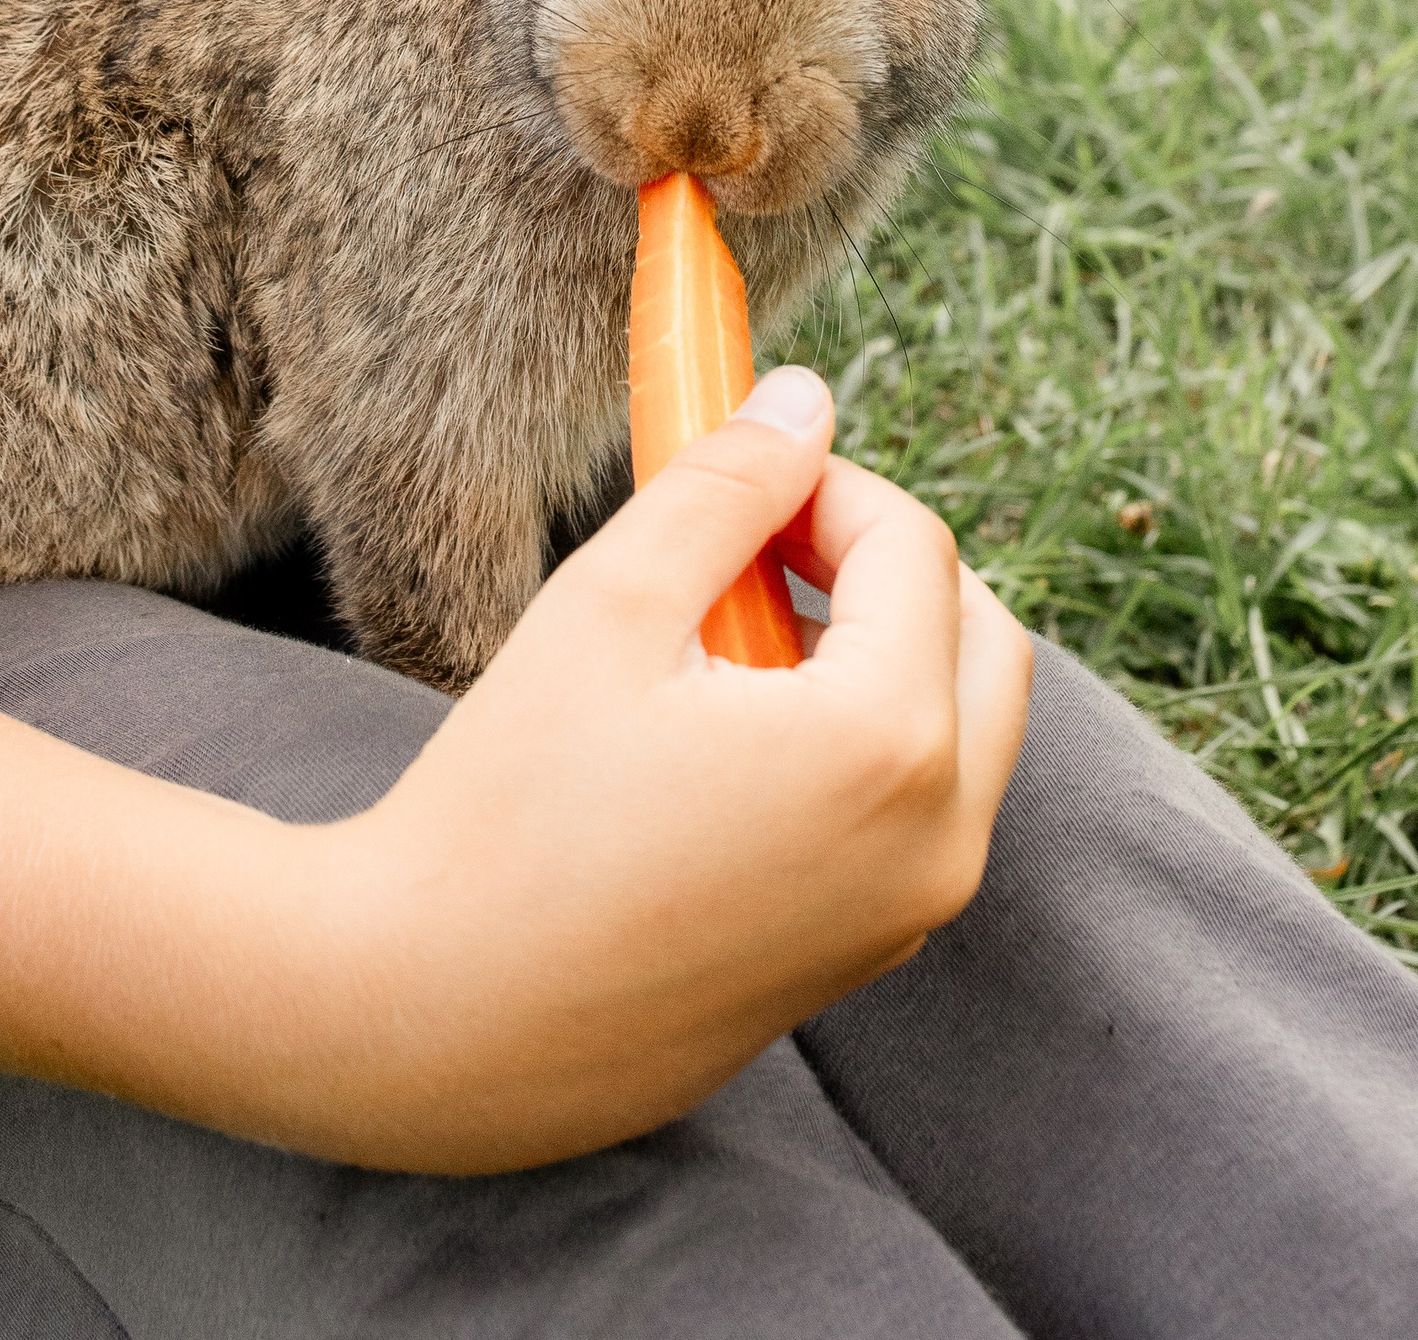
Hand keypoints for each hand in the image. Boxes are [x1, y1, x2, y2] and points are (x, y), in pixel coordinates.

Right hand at [295, 369, 1031, 1171]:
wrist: (437, 1017)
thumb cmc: (512, 803)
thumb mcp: (614, 601)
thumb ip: (727, 483)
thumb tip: (805, 399)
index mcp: (888, 743)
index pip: (913, 548)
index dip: (821, 483)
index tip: (728, 475)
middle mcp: (935, 841)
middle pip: (980, 636)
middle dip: (880, 564)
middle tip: (757, 543)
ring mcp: (907, 916)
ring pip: (958, 727)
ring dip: (874, 651)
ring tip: (721, 638)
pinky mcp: (861, 960)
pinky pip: (912, 813)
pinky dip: (858, 741)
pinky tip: (719, 734)